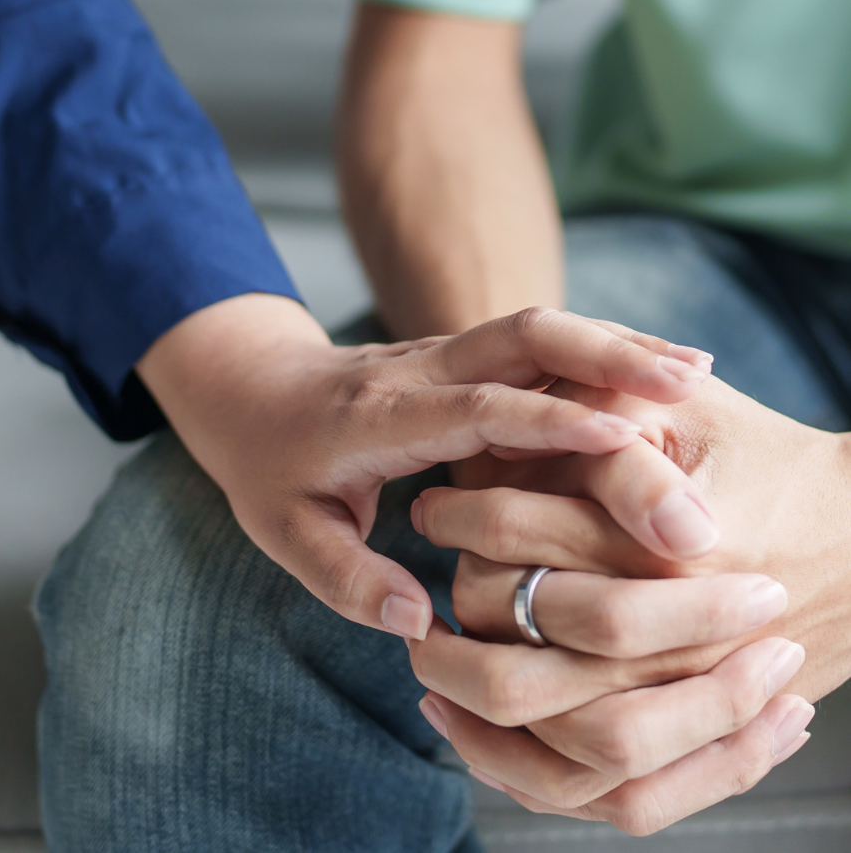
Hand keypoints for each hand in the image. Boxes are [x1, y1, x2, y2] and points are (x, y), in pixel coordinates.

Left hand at [136, 298, 712, 639]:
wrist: (253, 389)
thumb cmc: (270, 467)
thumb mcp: (283, 533)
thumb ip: (346, 577)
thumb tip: (422, 625)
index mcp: (379, 415)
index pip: (471, 408)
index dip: (544, 419)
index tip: (617, 435)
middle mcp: (422, 368)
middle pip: (521, 336)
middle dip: (606, 352)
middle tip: (687, 381)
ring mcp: (446, 351)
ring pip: (540, 328)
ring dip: (616, 342)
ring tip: (699, 370)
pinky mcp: (467, 353)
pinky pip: (540, 341)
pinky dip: (601, 347)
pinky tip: (658, 366)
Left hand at [407, 373, 850, 830]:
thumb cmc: (768, 452)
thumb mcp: (686, 406)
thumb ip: (600, 408)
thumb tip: (502, 429)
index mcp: (673, 540)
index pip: (522, 536)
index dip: (462, 516)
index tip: (434, 504)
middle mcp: (691, 635)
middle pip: (533, 654)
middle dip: (461, 626)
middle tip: (428, 598)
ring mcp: (708, 699)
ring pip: (570, 744)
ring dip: (481, 717)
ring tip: (432, 672)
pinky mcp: (717, 742)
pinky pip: (615, 798)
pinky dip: (536, 779)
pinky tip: (474, 738)